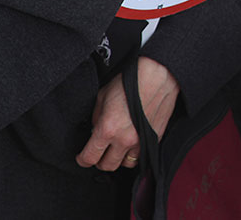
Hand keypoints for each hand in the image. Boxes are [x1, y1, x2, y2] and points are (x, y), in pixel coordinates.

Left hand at [76, 57, 178, 171]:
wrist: (158, 76)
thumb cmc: (132, 81)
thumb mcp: (103, 95)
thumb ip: (96, 117)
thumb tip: (96, 129)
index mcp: (107, 129)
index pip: (89, 157)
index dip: (82, 159)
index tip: (82, 157)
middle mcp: (124, 139)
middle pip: (107, 166)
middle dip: (100, 160)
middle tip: (100, 151)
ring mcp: (141, 141)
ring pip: (126, 164)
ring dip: (120, 157)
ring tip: (118, 147)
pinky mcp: (155, 138)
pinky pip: (142, 154)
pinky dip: (135, 151)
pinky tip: (132, 140)